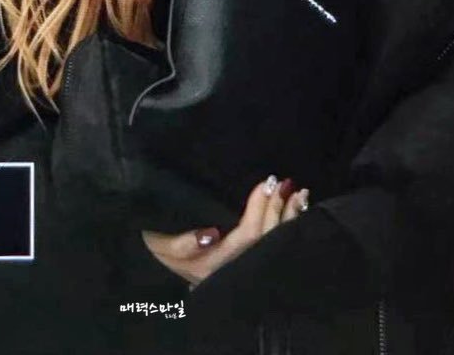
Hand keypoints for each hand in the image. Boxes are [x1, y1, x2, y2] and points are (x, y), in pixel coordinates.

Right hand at [141, 175, 308, 287]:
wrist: (153, 265)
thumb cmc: (155, 243)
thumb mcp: (160, 244)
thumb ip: (181, 244)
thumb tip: (209, 236)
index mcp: (212, 264)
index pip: (245, 237)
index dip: (259, 210)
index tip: (266, 182)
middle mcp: (232, 270)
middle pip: (265, 242)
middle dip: (279, 212)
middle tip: (287, 183)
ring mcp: (241, 268)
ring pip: (273, 246)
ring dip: (288, 218)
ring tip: (300, 194)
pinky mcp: (245, 262)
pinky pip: (272, 245)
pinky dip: (286, 226)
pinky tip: (298, 211)